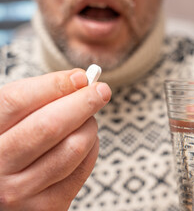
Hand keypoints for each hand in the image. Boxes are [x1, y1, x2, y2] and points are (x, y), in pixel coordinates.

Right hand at [0, 69, 110, 209]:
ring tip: (88, 119)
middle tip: (102, 90)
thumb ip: (36, 98)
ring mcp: (19, 191)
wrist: (2, 191)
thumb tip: (79, 81)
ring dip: (89, 126)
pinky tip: (85, 140)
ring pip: (72, 148)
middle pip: (49, 126)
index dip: (53, 85)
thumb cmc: (9, 145)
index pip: (17, 102)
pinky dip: (91, 148)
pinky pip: (82, 169)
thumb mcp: (8, 120)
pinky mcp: (46, 206)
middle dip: (83, 103)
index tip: (81, 77)